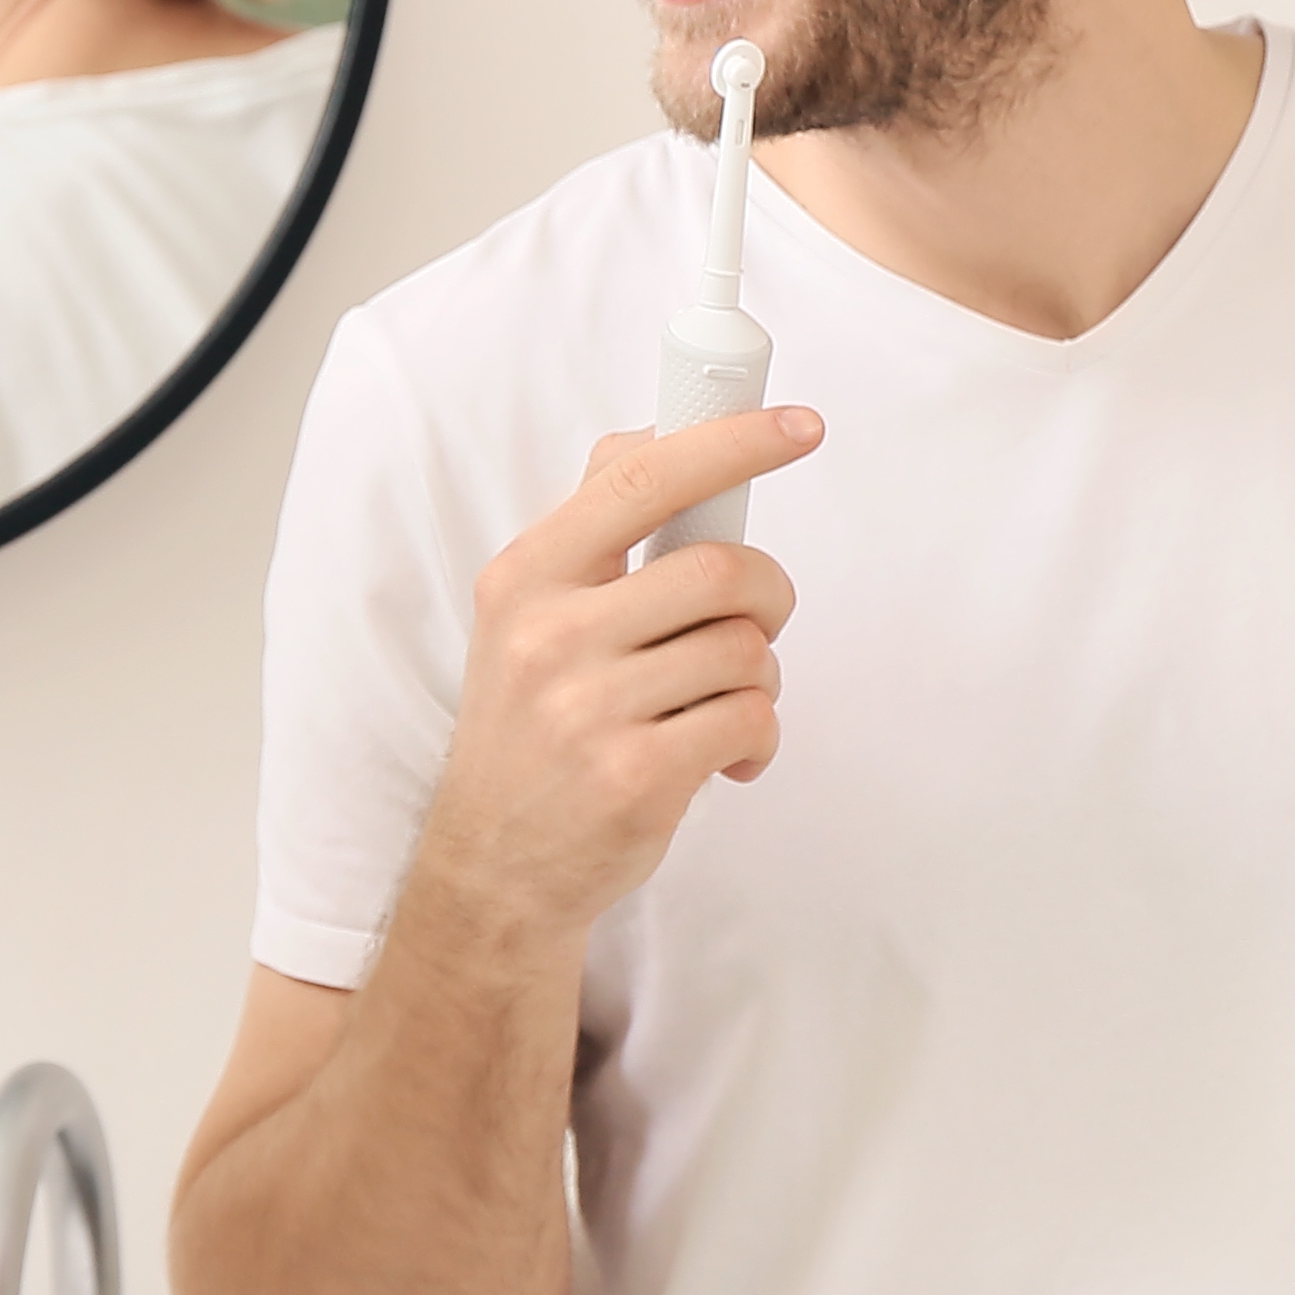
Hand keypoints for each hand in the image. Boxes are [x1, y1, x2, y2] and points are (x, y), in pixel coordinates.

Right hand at [410, 408, 819, 946]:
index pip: (639, 478)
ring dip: (764, 676)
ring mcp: (588, 709)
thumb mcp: (527, 620)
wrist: (494, 868)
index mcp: (526, 577)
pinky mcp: (634, 777)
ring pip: (745, 649)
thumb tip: (673, 437)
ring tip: (728, 705)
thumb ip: (597, 542)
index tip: (800, 426)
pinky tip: (731, 758)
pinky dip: (761, 736)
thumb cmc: (535, 730)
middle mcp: (548, 635)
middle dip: (770, 592)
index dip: (732, 443)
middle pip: (719, 568)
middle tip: (760, 623)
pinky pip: (750, 720)